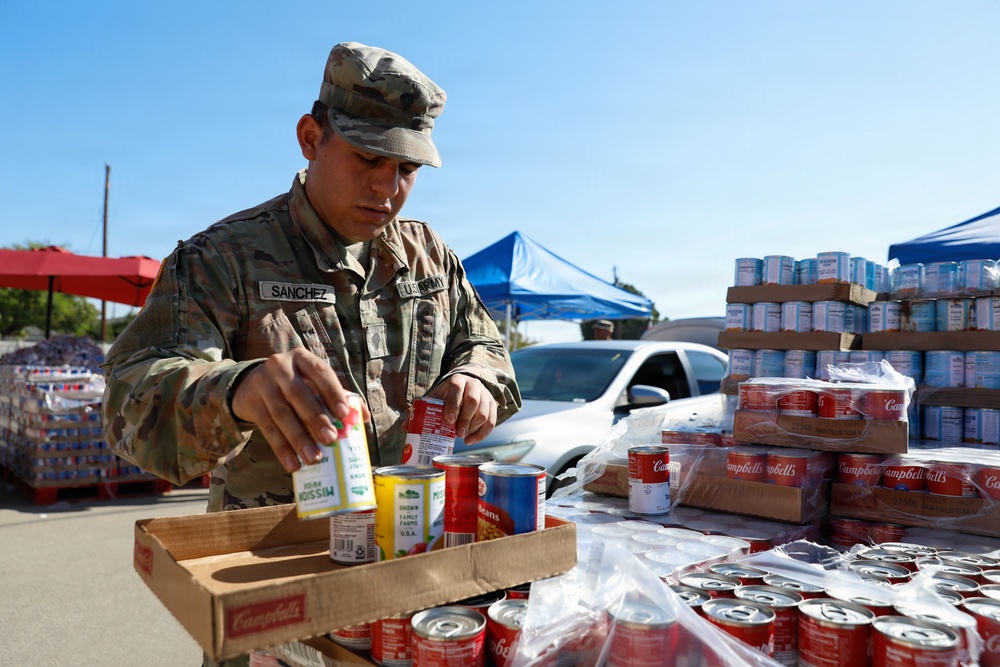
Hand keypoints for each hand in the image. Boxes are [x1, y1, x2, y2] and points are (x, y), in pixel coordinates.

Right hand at [230, 348, 369, 472]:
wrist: (251, 385)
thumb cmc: (294, 384)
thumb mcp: (313, 382)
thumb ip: (338, 395)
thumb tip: (363, 417)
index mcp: (302, 358)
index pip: (320, 372)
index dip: (332, 392)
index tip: (344, 413)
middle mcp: (280, 366)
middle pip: (298, 393)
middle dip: (316, 418)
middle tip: (331, 439)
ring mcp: (262, 384)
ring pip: (281, 414)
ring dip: (299, 438)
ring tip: (314, 457)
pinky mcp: (251, 403)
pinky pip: (267, 429)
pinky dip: (282, 449)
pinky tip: (293, 464)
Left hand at [427, 375, 497, 444]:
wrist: (466, 387)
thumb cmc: (448, 395)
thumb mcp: (437, 396)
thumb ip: (424, 408)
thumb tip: (405, 426)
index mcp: (457, 380)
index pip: (457, 389)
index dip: (453, 404)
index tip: (449, 420)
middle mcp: (473, 385)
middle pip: (473, 401)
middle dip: (465, 420)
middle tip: (458, 434)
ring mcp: (485, 394)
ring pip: (484, 413)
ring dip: (473, 428)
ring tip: (463, 437)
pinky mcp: (492, 405)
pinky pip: (492, 421)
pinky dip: (482, 434)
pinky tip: (471, 440)